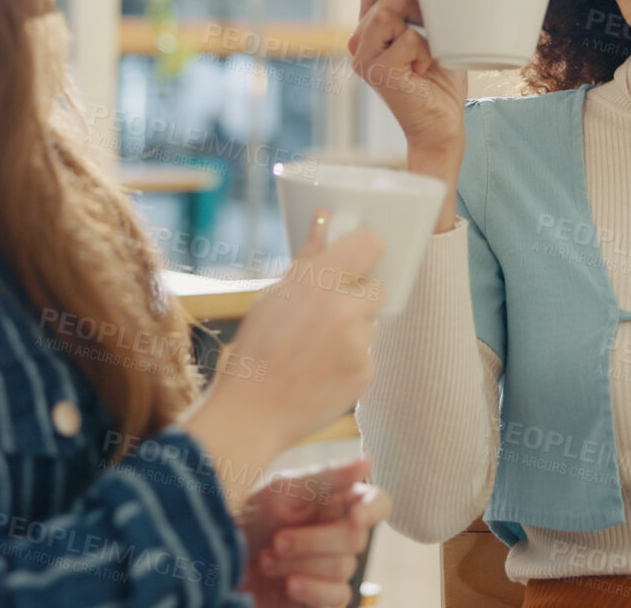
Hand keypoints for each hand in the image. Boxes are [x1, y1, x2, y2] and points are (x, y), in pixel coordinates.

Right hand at [179, 214, 383, 511]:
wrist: (252, 413)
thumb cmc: (255, 351)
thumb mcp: (273, 298)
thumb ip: (306, 260)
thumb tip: (322, 218)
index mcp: (315, 282)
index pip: (370, 244)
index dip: (369, 248)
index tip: (363, 256)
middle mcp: (342, 308)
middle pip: (377, 288)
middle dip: (359, 298)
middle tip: (331, 314)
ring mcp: (357, 343)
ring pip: (371, 325)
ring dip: (353, 333)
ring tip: (317, 351)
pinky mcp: (366, 373)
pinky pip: (368, 356)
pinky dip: (351, 362)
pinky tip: (322, 372)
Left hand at [240, 458, 390, 607]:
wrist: (215, 562)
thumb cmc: (247, 520)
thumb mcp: (281, 493)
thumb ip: (326, 478)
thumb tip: (368, 460)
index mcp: (334, 503)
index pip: (377, 503)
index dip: (372, 510)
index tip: (354, 516)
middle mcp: (339, 535)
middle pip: (357, 539)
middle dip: (313, 540)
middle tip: (277, 540)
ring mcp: (332, 569)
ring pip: (343, 568)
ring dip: (300, 564)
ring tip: (266, 559)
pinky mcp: (322, 599)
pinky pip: (338, 597)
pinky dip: (311, 590)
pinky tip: (288, 584)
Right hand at [348, 0, 466, 159]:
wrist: (441, 125)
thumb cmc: (441, 80)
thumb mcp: (432, 29)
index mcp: (368, 24)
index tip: (426, 8)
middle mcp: (358, 38)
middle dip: (416, 0)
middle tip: (432, 31)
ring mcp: (363, 55)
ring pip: (388, 10)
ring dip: (420, 26)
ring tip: (427, 52)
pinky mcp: (376, 72)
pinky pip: (406, 39)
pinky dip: (426, 52)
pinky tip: (423, 72)